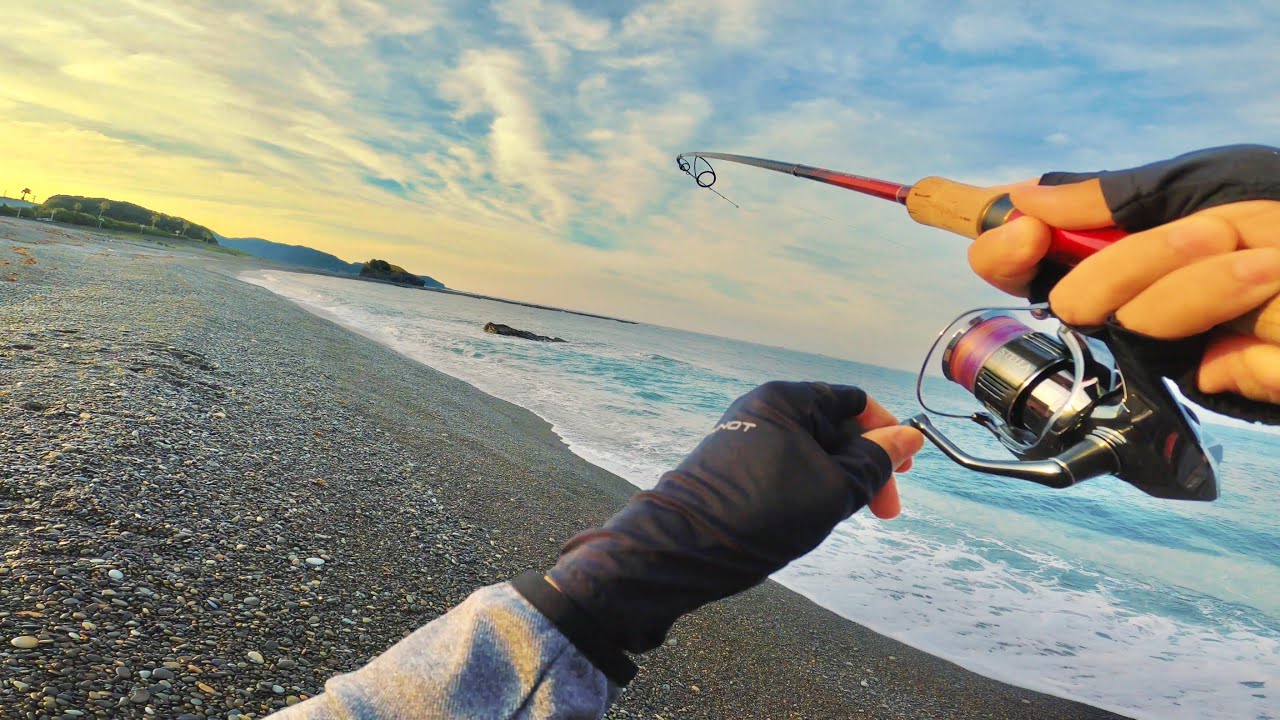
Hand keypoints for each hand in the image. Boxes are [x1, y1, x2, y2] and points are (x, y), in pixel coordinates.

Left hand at [546, 381, 922, 652]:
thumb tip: (910, 437)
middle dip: (865, 466)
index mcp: (786, 398)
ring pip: (813, 453)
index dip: (887, 434)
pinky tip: (814, 517)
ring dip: (839, 482)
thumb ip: (876, 462)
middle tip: (884, 510)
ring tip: (845, 516)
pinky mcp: (735, 468)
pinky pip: (788, 468)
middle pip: (834, 428)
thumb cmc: (763, 511)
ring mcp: (746, 438)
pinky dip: (811, 489)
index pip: (854, 402)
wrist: (684, 547)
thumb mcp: (834, 488)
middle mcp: (764, 409)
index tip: (907, 472)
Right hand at [967, 146, 1279, 403]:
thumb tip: (1024, 199)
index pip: (1021, 259)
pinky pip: (1221, 374)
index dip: (1005, 251)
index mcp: (1113, 246)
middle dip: (1137, 265)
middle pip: (1074, 302)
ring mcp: (1172, 345)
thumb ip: (1112, 196)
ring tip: (1271, 267)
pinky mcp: (1224, 383)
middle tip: (1211, 235)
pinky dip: (1263, 354)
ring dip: (1210, 291)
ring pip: (1144, 334)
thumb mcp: (1196, 183)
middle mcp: (1130, 298)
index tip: (1028, 233)